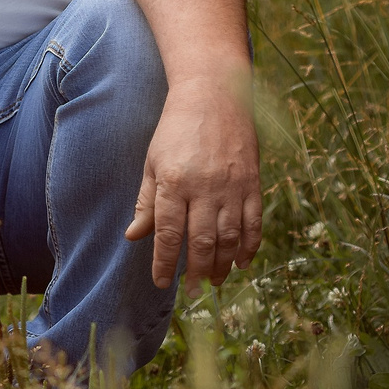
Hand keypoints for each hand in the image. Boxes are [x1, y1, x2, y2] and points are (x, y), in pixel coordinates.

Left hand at [125, 76, 261, 286]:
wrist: (215, 97)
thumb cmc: (176, 131)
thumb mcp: (152, 163)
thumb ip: (147, 202)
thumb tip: (134, 236)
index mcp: (174, 182)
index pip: (167, 233)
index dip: (164, 262)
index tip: (161, 283)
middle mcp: (204, 188)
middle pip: (202, 241)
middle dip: (197, 271)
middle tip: (193, 291)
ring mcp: (233, 186)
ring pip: (230, 237)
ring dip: (223, 264)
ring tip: (216, 282)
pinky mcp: (254, 183)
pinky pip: (254, 222)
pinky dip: (250, 246)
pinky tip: (242, 262)